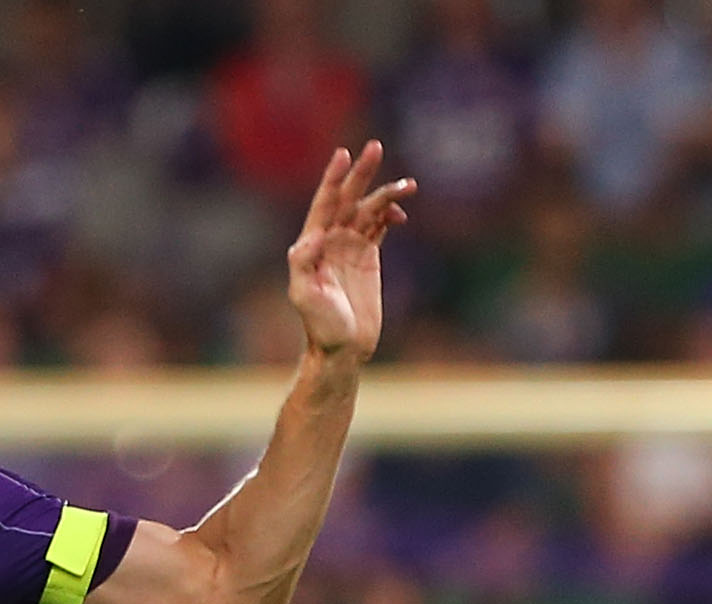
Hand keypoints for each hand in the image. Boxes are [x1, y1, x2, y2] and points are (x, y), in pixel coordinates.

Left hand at [286, 142, 412, 364]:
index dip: (333, 178)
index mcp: (313, 244)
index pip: (324, 203)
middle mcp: (331, 240)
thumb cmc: (320, 326)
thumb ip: (303, 265)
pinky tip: (401, 212)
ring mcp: (350, 247)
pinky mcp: (368, 257)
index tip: (344, 154)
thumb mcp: (305, 296)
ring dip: (386, 195)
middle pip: (348, 198)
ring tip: (408, 186)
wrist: (341, 348)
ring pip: (369, 210)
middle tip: (375, 147)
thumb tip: (311, 237)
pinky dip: (390, 215)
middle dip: (362, 173)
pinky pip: (380, 226)